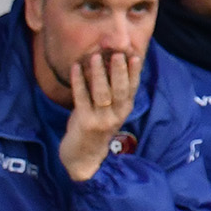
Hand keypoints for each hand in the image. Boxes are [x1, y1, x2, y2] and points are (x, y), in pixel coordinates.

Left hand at [58, 50, 141, 181]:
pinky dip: (79, 82)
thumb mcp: (112, 112)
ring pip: (102, 93)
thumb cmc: (97, 128)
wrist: (84, 157)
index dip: (134, 72)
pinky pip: (81, 98)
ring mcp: (100, 119)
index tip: (135, 56)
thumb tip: (114, 67)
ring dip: (99, 73)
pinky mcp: (84, 122)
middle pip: (120, 90)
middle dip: (119, 70)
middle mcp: (116, 114)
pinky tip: (76, 68)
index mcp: (125, 109)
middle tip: (117, 53)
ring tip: (96, 57)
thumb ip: (115, 94)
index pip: (132, 87)